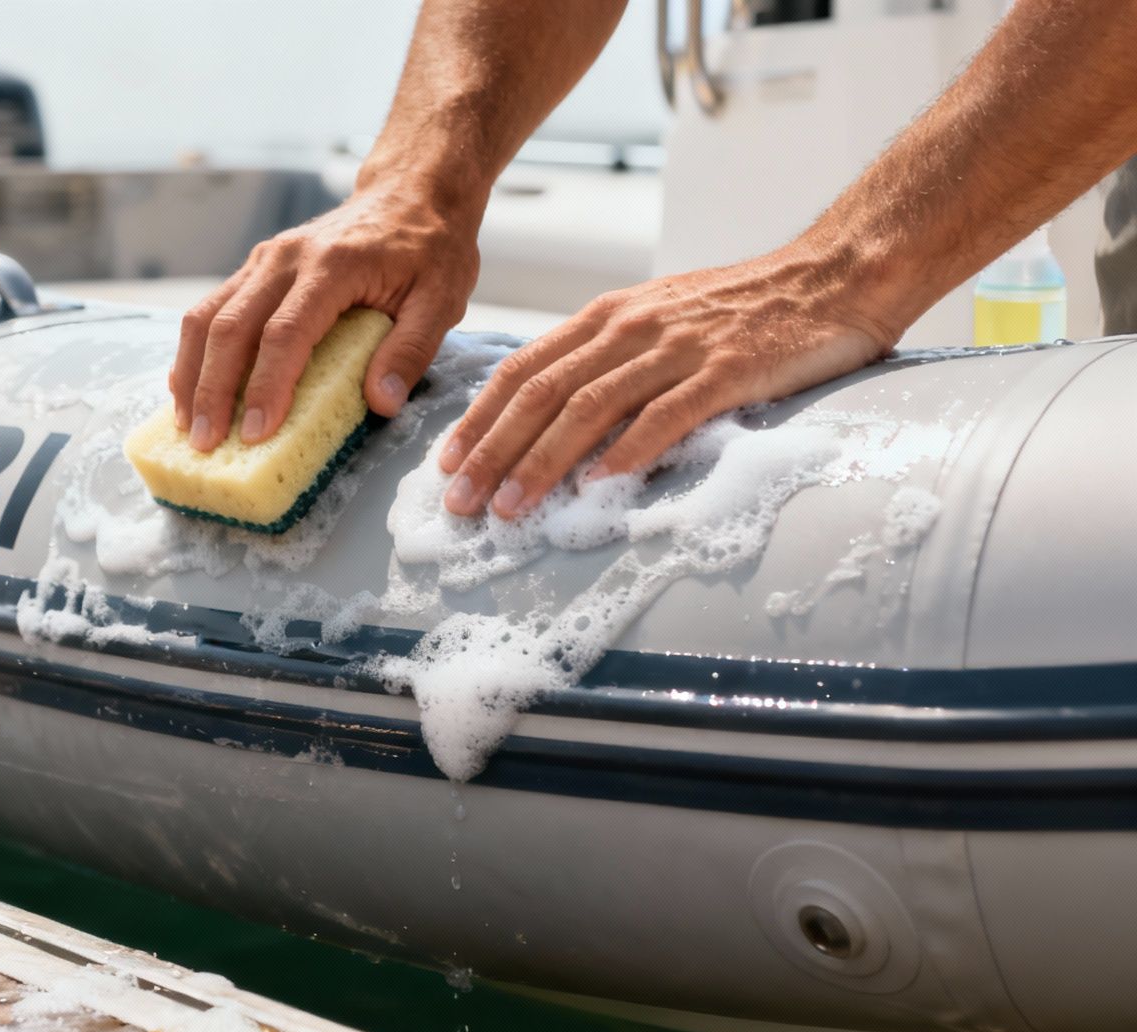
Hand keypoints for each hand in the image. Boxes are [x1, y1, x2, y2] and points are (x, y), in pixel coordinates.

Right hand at [169, 179, 482, 450]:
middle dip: (213, 390)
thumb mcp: (442, 299)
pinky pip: (210, 310)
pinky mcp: (255, 267)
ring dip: (192, 374)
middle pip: (230, 327)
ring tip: (189, 426)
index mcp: (333, 265)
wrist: (411, 190)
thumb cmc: (431, 248)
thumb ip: (411, 351)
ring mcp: (264, 259)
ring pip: (206, 317)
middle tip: (207, 444)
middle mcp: (287, 258)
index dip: (267, 386)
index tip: (256, 433)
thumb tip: (381, 404)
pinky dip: (195, 352)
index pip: (285, 333)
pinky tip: (189, 388)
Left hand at [439, 243, 903, 517]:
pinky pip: (667, 414)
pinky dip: (629, 450)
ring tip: (509, 506)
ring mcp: (678, 348)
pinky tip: (600, 484)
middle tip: (459, 501)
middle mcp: (632, 328)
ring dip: (542, 461)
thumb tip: (556, 418)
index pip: (524, 369)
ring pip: (590, 407)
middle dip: (492, 451)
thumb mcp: (660, 320)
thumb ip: (610, 360)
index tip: (447, 463)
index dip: (480, 418)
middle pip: (542, 393)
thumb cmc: (746, 309)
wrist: (835, 274)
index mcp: (609, 317)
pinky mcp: (727, 369)